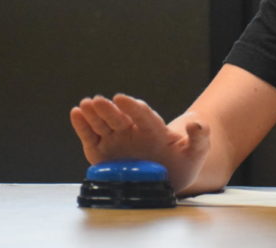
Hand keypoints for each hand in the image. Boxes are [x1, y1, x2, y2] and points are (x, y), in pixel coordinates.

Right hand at [70, 94, 209, 191]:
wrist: (167, 177)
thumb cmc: (182, 162)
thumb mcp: (197, 152)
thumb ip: (200, 138)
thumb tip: (197, 123)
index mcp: (154, 129)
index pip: (143, 115)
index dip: (132, 107)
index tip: (121, 98)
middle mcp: (132, 131)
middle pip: (119, 118)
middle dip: (108, 110)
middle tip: (97, 100)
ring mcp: (116, 140)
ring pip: (103, 125)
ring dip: (92, 115)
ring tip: (84, 105)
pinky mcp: (103, 151)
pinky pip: (91, 138)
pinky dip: (82, 126)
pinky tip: (76, 113)